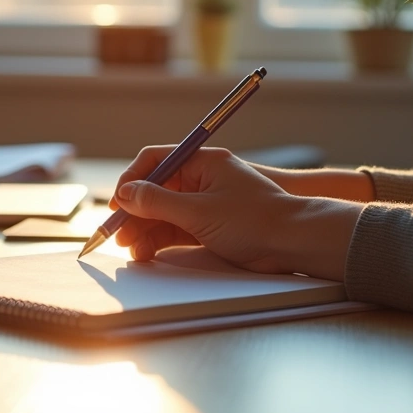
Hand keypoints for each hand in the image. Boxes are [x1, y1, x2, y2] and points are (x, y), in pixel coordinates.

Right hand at [111, 146, 362, 279]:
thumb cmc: (255, 220)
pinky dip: (161, 240)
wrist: (294, 242)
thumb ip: (158, 202)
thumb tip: (126, 194)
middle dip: (135, 212)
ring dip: (145, 229)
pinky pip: (177, 229)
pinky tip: (148, 252)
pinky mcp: (210, 225)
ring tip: (133, 250)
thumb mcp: (199, 211)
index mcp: (202, 162)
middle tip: (118, 234)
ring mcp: (206, 202)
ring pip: (164, 212)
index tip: (118, 203)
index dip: (133, 180)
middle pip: (157, 189)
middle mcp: (202, 178)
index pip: (156, 160)